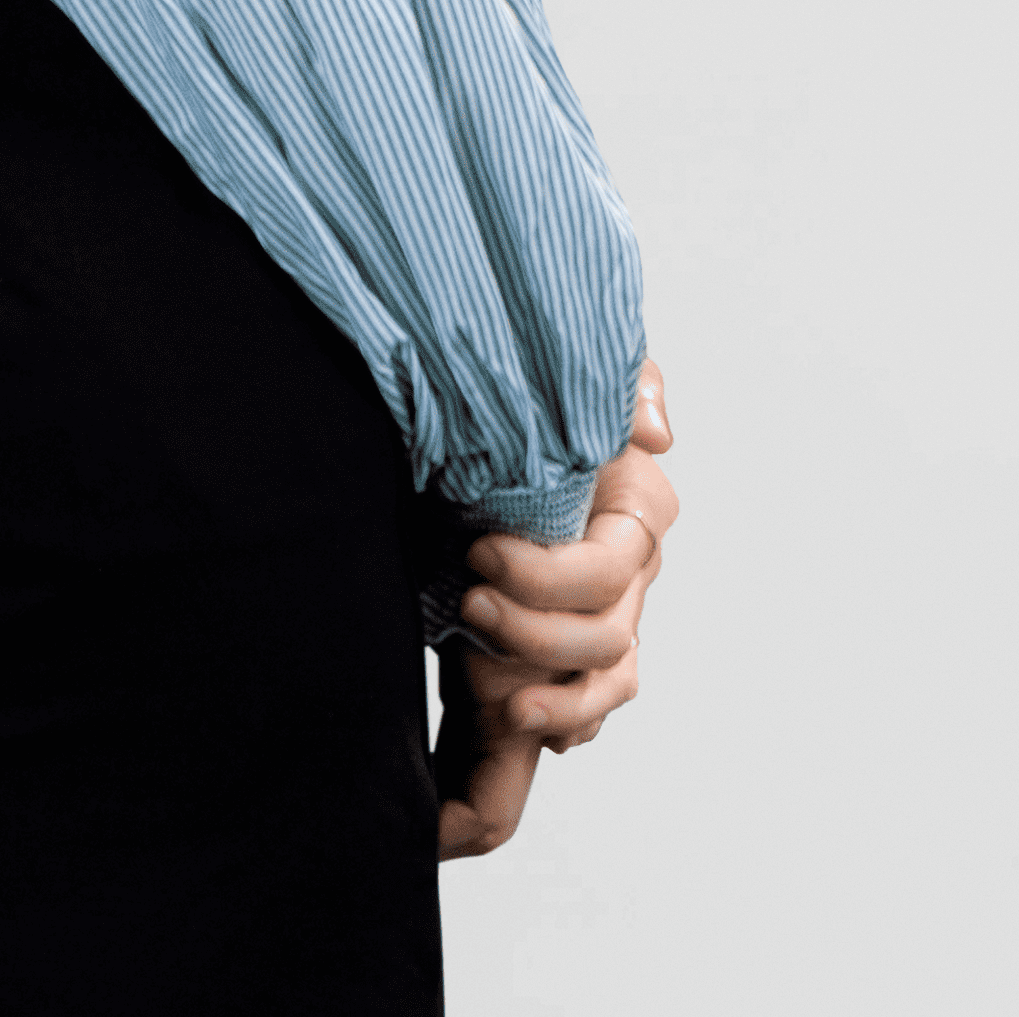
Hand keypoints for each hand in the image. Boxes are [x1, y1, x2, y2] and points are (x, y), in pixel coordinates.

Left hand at [435, 359, 676, 861]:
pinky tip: (511, 742)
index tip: (482, 551)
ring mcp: (591, 629)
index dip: (554, 573)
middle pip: (608, 644)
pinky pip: (566, 727)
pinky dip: (542, 742)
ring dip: (549, 698)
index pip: (617, 568)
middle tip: (470, 600)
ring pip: (601, 697)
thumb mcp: (557, 375)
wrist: (464, 429)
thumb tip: (654, 428)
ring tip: (485, 674)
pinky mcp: (545, 661)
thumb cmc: (514, 402)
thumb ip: (618, 383)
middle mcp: (621, 583)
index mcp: (627, 514)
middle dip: (538, 632)